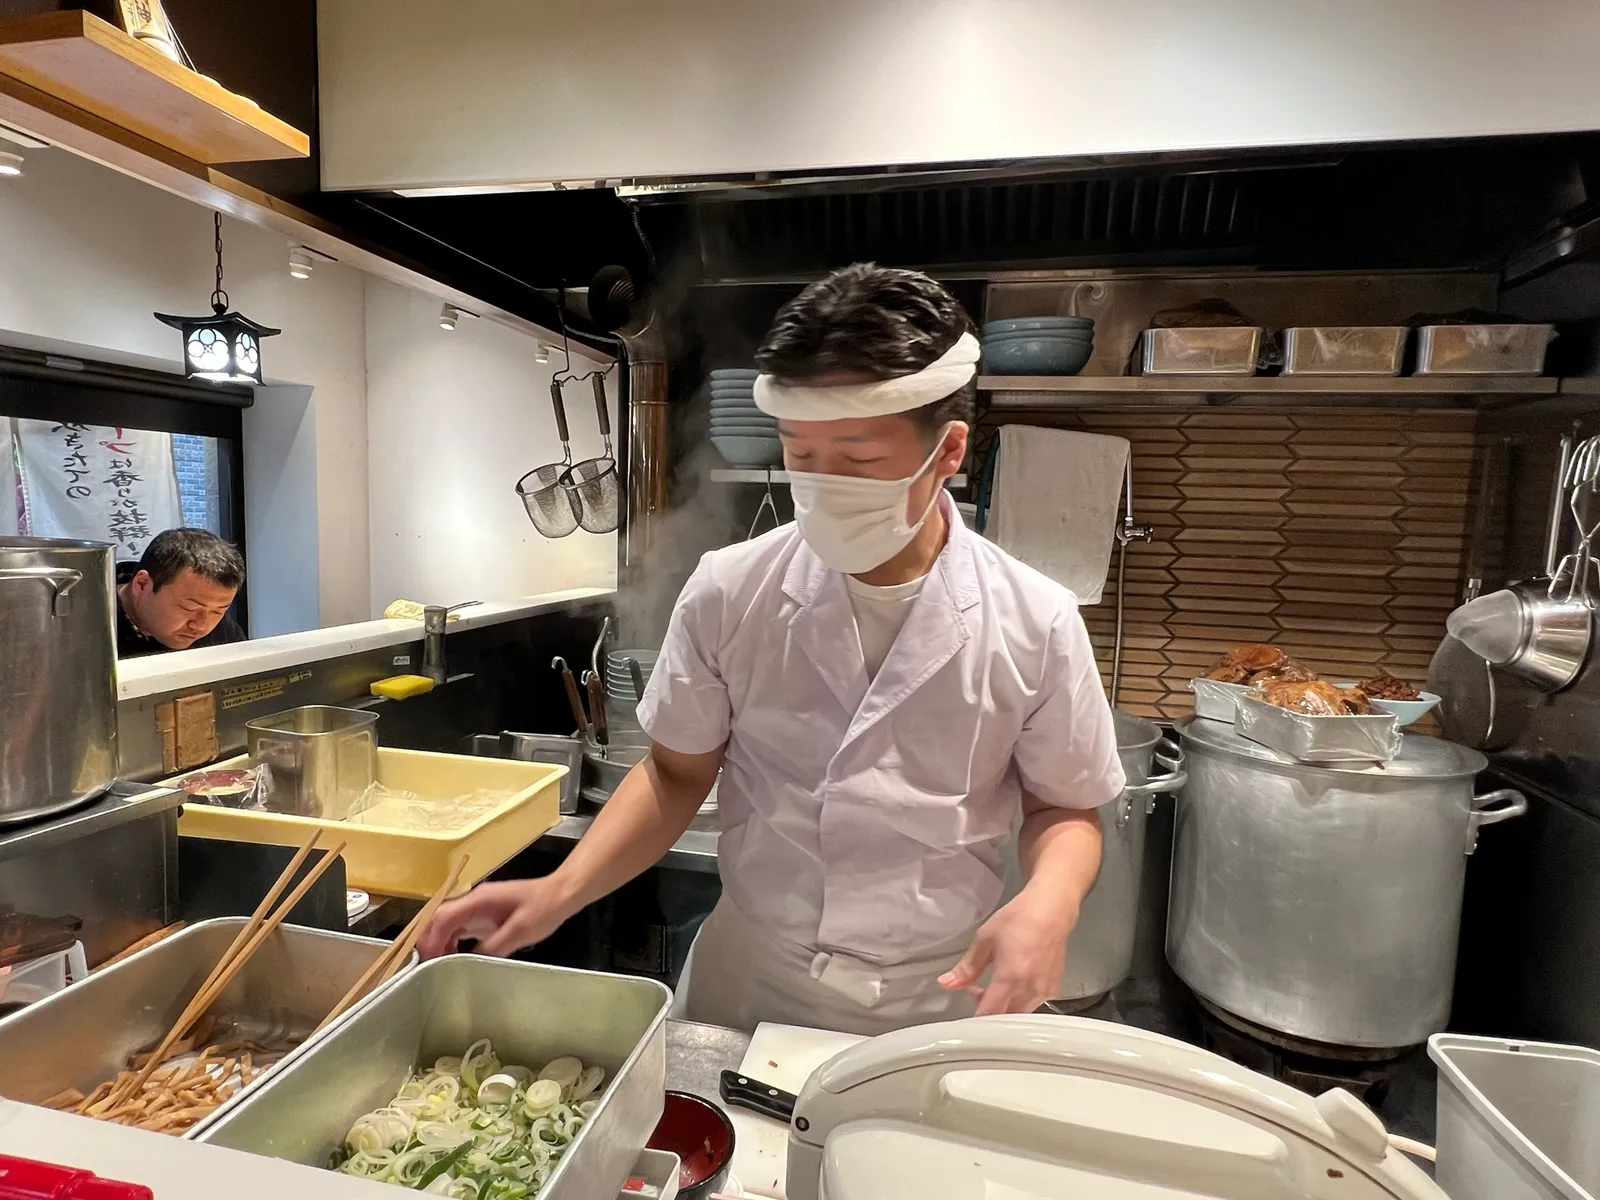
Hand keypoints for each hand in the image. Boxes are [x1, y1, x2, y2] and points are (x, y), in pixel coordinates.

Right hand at [416, 877, 571, 959]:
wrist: (561, 893)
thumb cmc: (544, 908)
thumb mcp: (521, 931)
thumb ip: (494, 946)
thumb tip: (469, 961)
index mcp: (479, 899)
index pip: (443, 916)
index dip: (432, 939)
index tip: (428, 960)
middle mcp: (473, 900)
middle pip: (437, 917)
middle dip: (428, 941)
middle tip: (427, 967)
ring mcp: (476, 906)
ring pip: (445, 923)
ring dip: (438, 943)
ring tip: (437, 966)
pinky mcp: (482, 915)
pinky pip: (458, 927)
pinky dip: (449, 942)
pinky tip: (452, 958)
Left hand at [939, 891, 1076, 1015]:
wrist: (1050, 909)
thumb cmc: (1017, 919)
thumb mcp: (985, 939)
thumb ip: (967, 967)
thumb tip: (946, 983)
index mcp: (1011, 976)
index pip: (990, 1012)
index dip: (976, 1018)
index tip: (966, 1009)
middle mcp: (1030, 988)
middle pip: (1005, 1016)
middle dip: (988, 1009)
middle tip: (977, 990)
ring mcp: (1044, 990)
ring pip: (1019, 1013)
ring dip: (1003, 1006)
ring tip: (995, 984)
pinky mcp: (1053, 988)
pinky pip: (1032, 1005)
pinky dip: (1019, 1001)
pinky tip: (1013, 984)